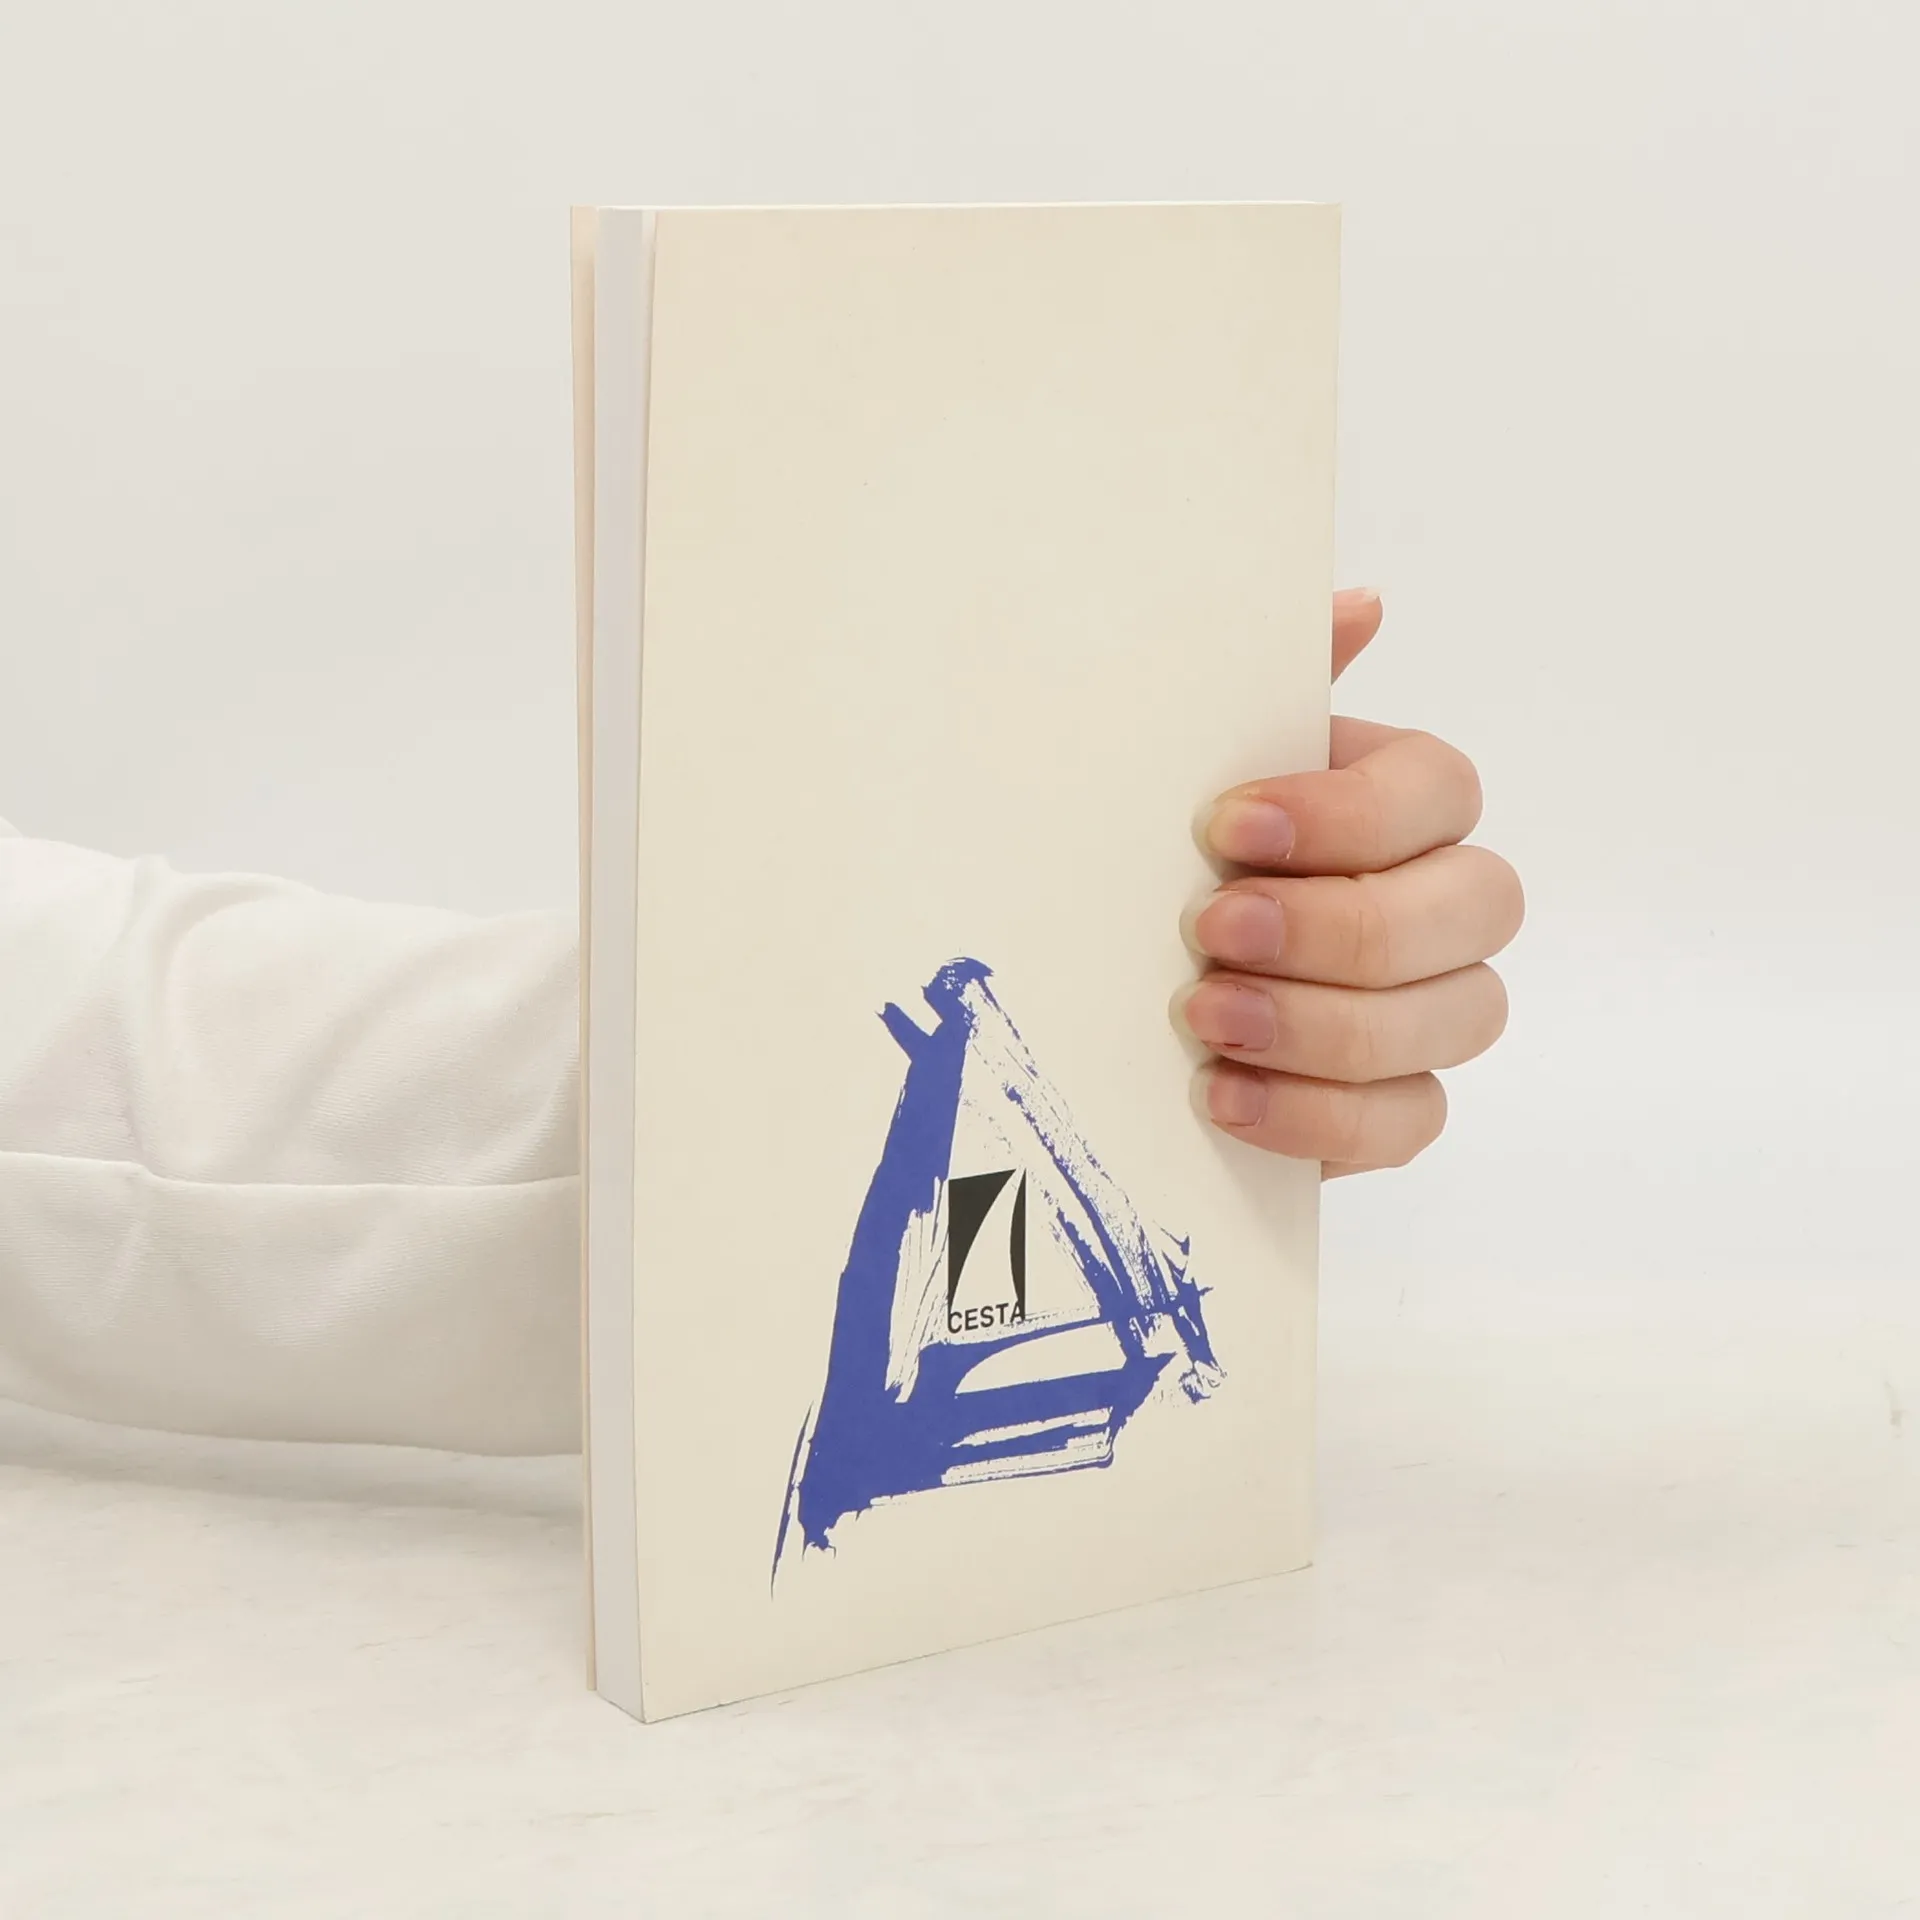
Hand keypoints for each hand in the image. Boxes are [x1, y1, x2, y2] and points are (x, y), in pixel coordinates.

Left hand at [1175, 589, 1521, 1176]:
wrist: (1124, 973)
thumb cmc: (1175, 852)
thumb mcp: (1197, 761)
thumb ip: (1269, 688)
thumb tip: (1362, 604)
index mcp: (1405, 802)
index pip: (1437, 794)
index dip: (1344, 815)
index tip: (1224, 828)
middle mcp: (1444, 902)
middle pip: (1474, 909)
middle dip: (1342, 925)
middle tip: (1214, 930)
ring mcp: (1433, 1009)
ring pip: (1454, 1019)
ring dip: (1327, 1025)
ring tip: (1206, 1021)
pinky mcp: (1395, 1103)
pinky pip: (1410, 1121)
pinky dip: (1320, 1116)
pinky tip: (1225, 1096)